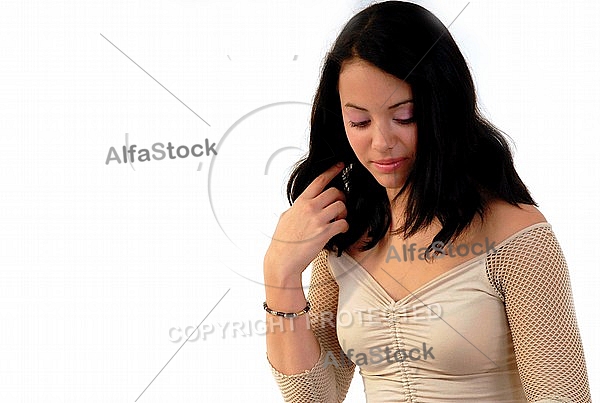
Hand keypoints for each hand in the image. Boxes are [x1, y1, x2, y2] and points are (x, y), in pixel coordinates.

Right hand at [264, 162, 348, 281]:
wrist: (282, 260)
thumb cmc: (283, 242)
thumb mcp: (286, 218)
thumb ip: (297, 208)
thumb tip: (302, 205)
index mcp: (301, 202)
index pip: (319, 180)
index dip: (332, 170)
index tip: (340, 165)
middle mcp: (309, 207)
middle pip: (335, 192)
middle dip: (341, 198)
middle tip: (339, 206)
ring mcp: (317, 219)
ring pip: (341, 206)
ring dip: (343, 213)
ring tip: (338, 220)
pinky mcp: (324, 232)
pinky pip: (343, 223)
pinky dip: (344, 226)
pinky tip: (339, 231)